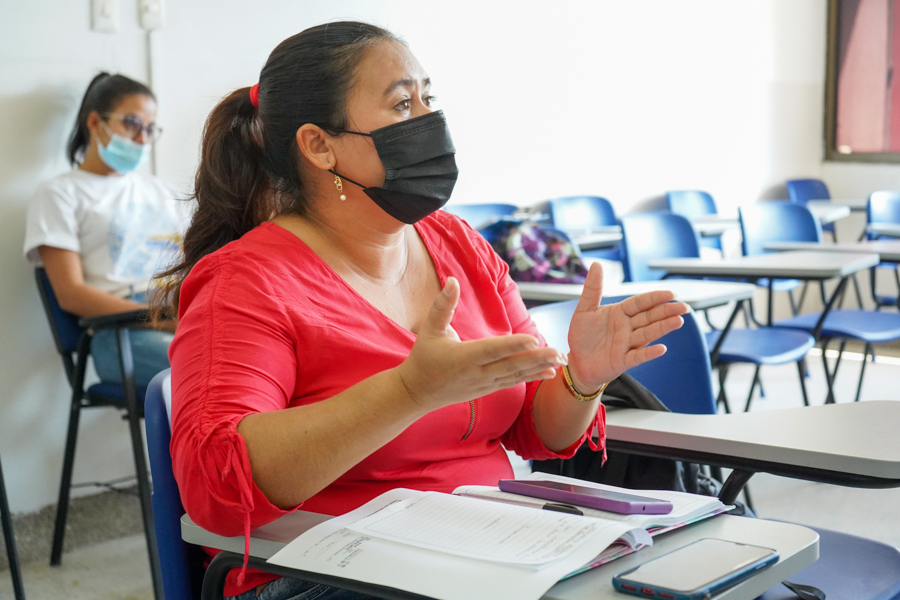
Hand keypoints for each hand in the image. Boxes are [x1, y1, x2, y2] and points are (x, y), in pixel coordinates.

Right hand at [396, 277, 566, 412]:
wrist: (416, 392)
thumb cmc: (423, 357)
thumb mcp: (430, 329)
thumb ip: (443, 305)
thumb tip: (452, 280)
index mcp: (463, 357)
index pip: (492, 350)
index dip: (513, 345)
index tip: (533, 339)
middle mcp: (476, 373)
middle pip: (510, 365)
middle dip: (537, 359)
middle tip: (559, 353)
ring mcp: (483, 384)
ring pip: (515, 376)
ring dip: (539, 368)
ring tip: (561, 362)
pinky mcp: (487, 389)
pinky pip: (512, 382)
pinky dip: (531, 377)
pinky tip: (549, 373)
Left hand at [567, 263, 687, 391]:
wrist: (577, 362)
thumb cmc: (582, 336)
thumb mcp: (584, 309)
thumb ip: (592, 288)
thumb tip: (597, 264)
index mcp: (619, 313)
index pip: (640, 303)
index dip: (654, 298)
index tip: (671, 293)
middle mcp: (627, 327)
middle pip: (649, 317)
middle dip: (666, 311)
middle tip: (683, 307)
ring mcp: (627, 344)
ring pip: (648, 334)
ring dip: (663, 327)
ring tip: (678, 321)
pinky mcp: (623, 361)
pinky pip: (638, 356)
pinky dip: (649, 353)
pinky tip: (662, 348)